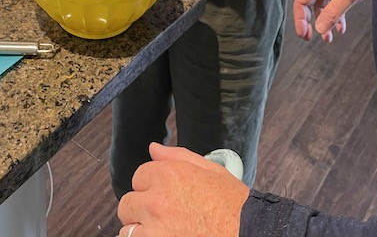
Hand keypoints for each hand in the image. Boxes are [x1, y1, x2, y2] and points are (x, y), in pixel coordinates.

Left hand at [117, 143, 248, 236]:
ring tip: (163, 231)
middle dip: (141, 209)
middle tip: (162, 217)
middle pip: (127, 204)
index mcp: (167, 175)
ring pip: (127, 230)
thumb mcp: (209, 170)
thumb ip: (175, 157)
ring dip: (141, 231)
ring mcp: (155, 230)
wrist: (249, 232)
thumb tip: (153, 149)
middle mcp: (156, 201)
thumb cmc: (233, 205)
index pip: (138, 177)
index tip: (163, 196)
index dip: (151, 186)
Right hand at [293, 0, 376, 42]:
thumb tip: (319, 29)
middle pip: (308, 4)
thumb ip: (333, 13)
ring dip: (324, 21)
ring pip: (321, 6)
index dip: (300, 19)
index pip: (300, 1)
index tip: (304, 35)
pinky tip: (341, 27)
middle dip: (309, 22)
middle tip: (309, 38)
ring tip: (328, 38)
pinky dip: (336, 16)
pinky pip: (333, 4)